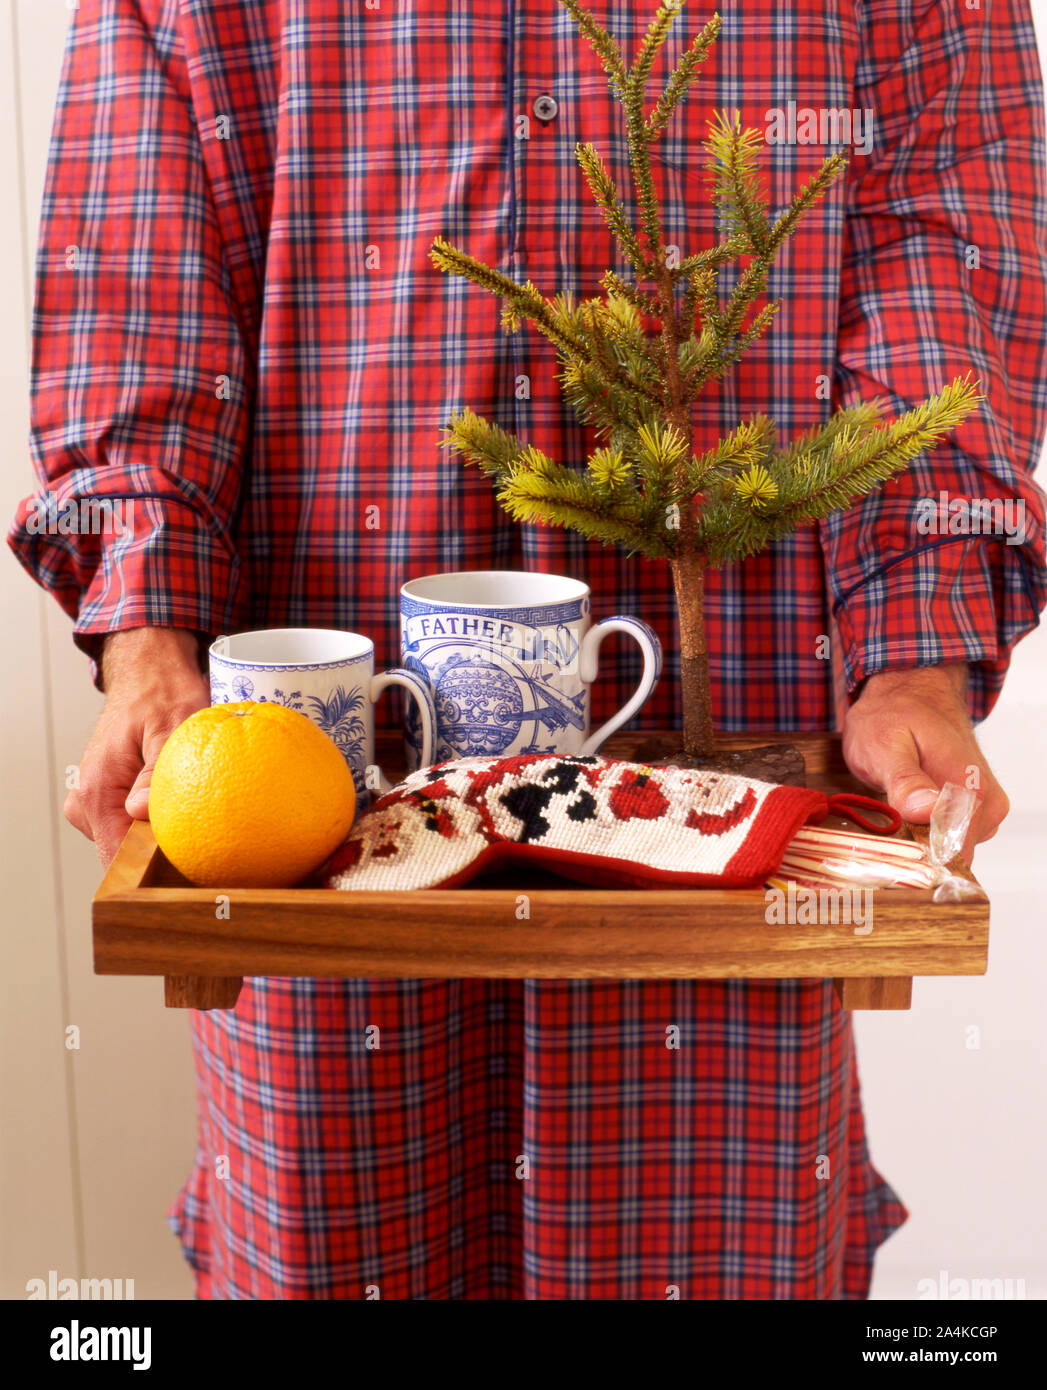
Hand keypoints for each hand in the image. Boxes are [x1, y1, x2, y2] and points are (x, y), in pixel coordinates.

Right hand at [64, 627, 209, 867]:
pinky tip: (181, 802)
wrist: (148, 672)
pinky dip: (159, 819)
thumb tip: (142, 813)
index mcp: (96, 792)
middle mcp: (87, 803)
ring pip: (132, 843)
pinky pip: (134, 826)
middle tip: (205, 834)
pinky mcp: (109, 800)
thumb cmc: (163, 693)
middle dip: (164, 850)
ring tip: (195, 808)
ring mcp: (95, 803)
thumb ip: (156, 773)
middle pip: (127, 856)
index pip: (117, 859)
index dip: (154, 869)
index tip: (191, 866)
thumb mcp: (172, 727)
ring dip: (163, 832)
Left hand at [841, 663, 1007, 865]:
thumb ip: (905, 781)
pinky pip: (952, 836)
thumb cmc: (894, 715)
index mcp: (970, 790)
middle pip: (951, 856)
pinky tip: (909, 806)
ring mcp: (985, 806)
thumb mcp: (884, 744)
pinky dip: (927, 829)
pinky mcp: (977, 808)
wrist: (912, 690)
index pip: (951, 855)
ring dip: (920, 836)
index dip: (915, 858)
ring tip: (896, 804)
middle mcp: (987, 802)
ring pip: (950, 848)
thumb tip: (927, 811)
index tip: (888, 845)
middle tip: (886, 816)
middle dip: (915, 847)